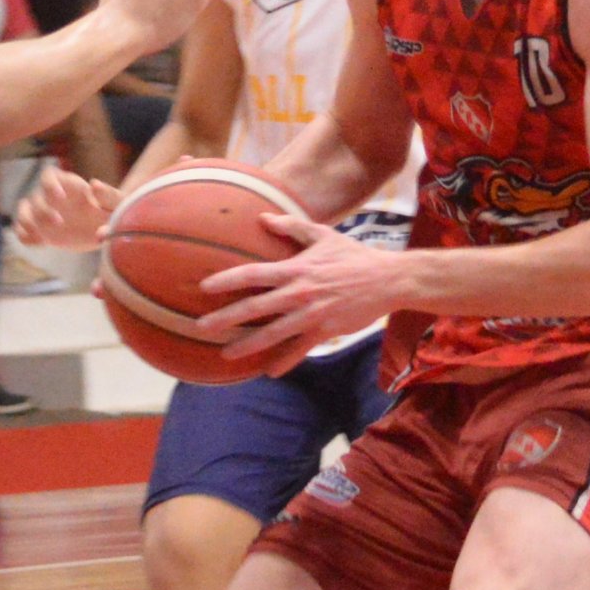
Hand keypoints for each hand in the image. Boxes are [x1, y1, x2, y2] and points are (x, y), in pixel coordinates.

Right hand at [12, 163, 118, 251]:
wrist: (106, 232)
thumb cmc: (113, 212)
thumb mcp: (117, 204)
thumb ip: (109, 195)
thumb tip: (94, 184)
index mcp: (69, 185)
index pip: (49, 175)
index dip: (49, 184)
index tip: (59, 197)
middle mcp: (51, 197)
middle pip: (35, 197)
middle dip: (42, 210)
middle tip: (59, 223)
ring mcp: (43, 214)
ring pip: (23, 211)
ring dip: (27, 222)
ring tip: (41, 238)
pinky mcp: (40, 231)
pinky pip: (22, 231)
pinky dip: (26, 237)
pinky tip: (41, 243)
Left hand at [202, 210, 401, 368]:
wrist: (388, 279)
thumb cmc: (353, 255)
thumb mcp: (323, 235)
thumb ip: (291, 227)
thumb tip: (263, 218)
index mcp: (295, 269)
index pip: (253, 273)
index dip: (227, 280)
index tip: (204, 286)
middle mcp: (298, 293)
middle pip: (255, 307)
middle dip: (226, 318)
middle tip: (201, 327)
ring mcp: (311, 315)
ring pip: (272, 333)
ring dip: (247, 345)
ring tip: (225, 353)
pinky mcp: (325, 331)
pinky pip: (299, 349)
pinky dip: (284, 361)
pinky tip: (269, 372)